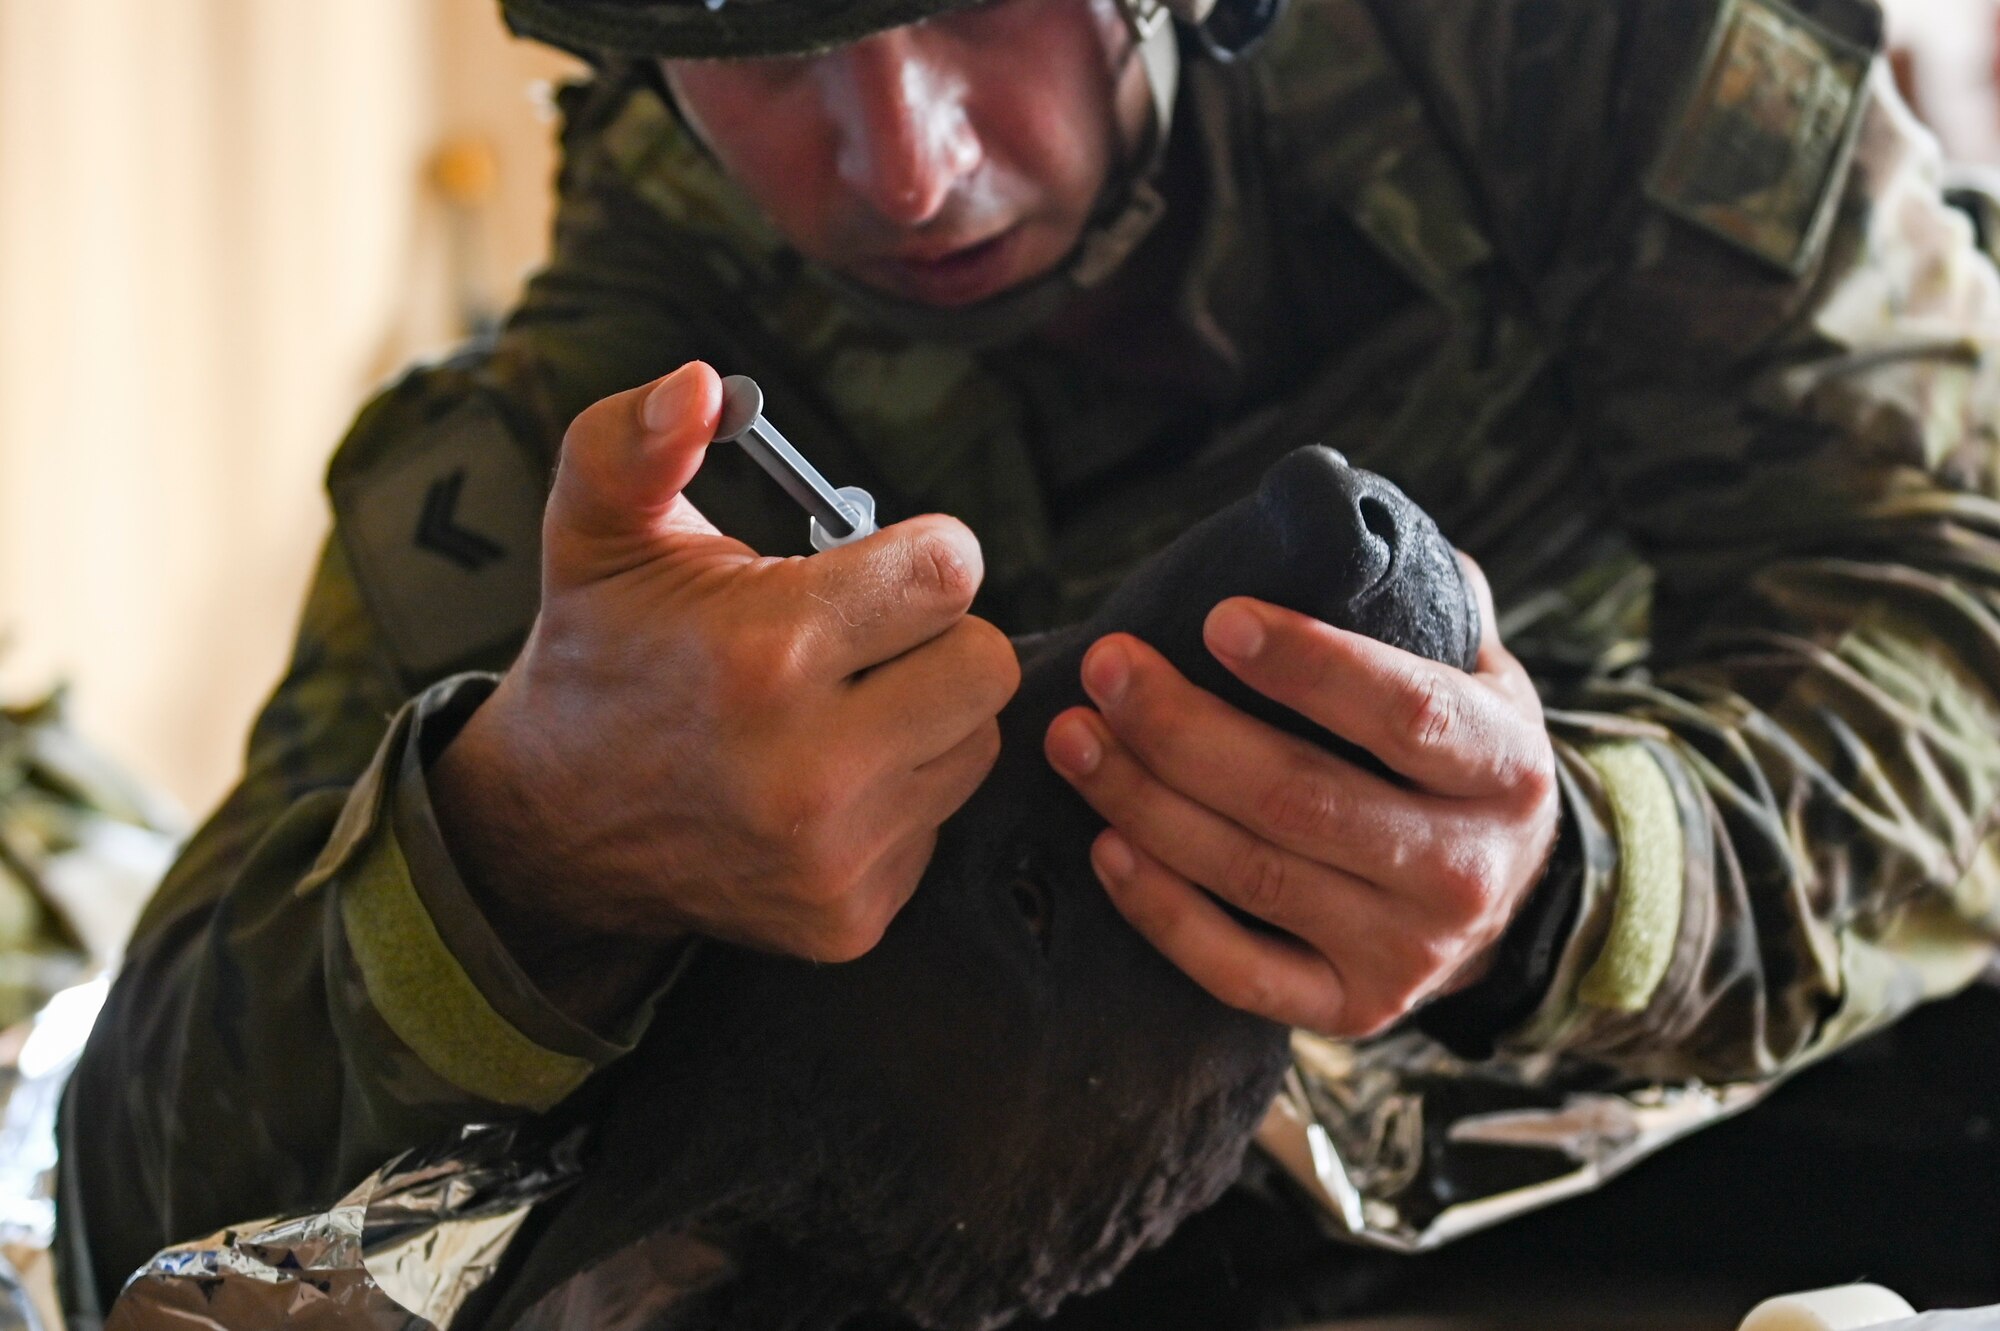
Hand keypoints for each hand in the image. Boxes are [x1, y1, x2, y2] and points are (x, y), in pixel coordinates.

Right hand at [432, 362, 1018, 1015]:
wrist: (551, 827)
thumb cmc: (601, 656)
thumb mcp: (598, 531)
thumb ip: (640, 438)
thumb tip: (702, 383)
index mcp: (764, 653)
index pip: (953, 572)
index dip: (921, 555)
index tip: (877, 567)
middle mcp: (812, 769)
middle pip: (988, 662)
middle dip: (935, 636)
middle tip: (860, 639)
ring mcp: (836, 856)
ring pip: (975, 743)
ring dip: (927, 715)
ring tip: (838, 708)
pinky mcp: (853, 918)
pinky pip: (942, 821)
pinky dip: (902, 794)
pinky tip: (825, 780)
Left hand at [1043, 555, 1557, 1038]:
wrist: (1504, 894)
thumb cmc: (1456, 754)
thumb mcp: (1475, 674)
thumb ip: (1423, 597)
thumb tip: (1342, 516)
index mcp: (1504, 768)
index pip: (1405, 714)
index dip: (1311, 667)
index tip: (1218, 619)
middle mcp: (1464, 870)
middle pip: (1301, 799)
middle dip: (1184, 730)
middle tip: (1107, 669)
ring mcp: (1406, 953)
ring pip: (1252, 875)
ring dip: (1145, 803)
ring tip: (1075, 738)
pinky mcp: (1348, 1009)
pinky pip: (1236, 969)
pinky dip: (1161, 910)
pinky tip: (1106, 845)